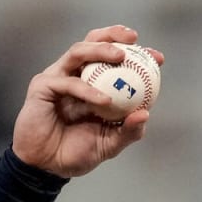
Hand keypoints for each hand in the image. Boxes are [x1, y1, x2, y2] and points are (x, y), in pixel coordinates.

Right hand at [11, 25, 165, 177]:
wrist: (46, 166)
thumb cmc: (76, 152)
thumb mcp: (110, 144)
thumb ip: (128, 130)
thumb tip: (146, 114)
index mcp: (93, 83)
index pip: (115, 59)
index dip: (137, 54)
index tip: (158, 58)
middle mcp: (76, 75)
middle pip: (92, 42)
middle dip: (114, 34)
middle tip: (135, 39)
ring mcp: (58, 78)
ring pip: (78, 51)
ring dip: (100, 50)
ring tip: (120, 56)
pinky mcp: (43, 86)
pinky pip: (68, 82)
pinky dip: (88, 90)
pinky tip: (105, 101)